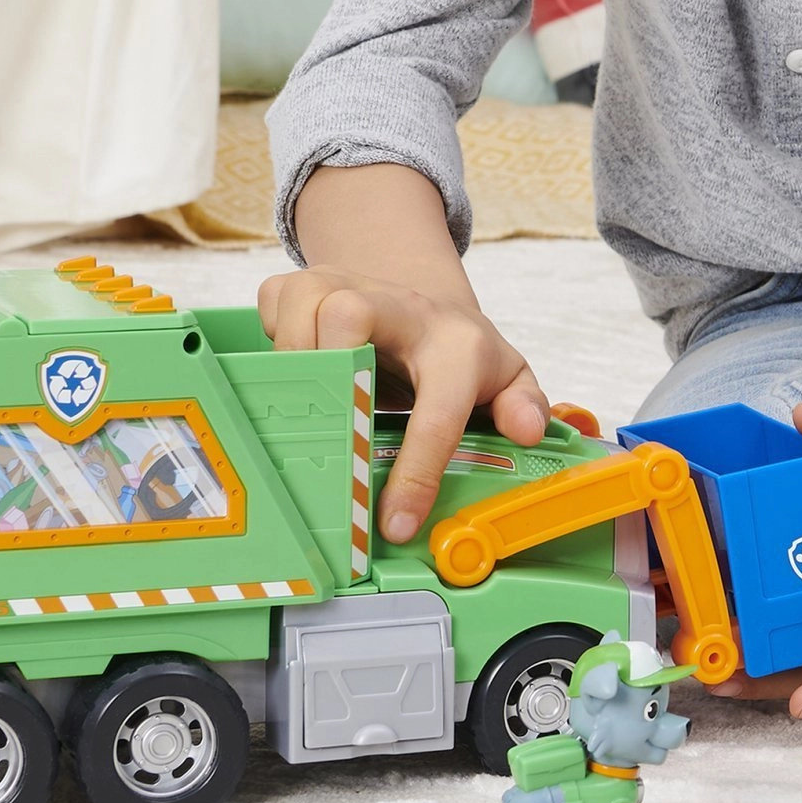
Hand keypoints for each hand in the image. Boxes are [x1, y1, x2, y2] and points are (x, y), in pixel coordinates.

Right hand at [256, 264, 550, 542]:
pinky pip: (273, 303)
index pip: (437, 407)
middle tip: (329, 434)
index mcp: (455, 345)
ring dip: (297, 362)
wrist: (426, 303)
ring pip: (304, 303)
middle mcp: (400, 307)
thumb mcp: (506, 381)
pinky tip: (297, 368)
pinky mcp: (308, 280)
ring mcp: (349, 284)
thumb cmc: (460, 356)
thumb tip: (528, 430)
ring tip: (309, 409)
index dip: (418, 467)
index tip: (396, 522)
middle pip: (350, 314)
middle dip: (330, 373)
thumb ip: (523, 406)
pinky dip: (273, 339)